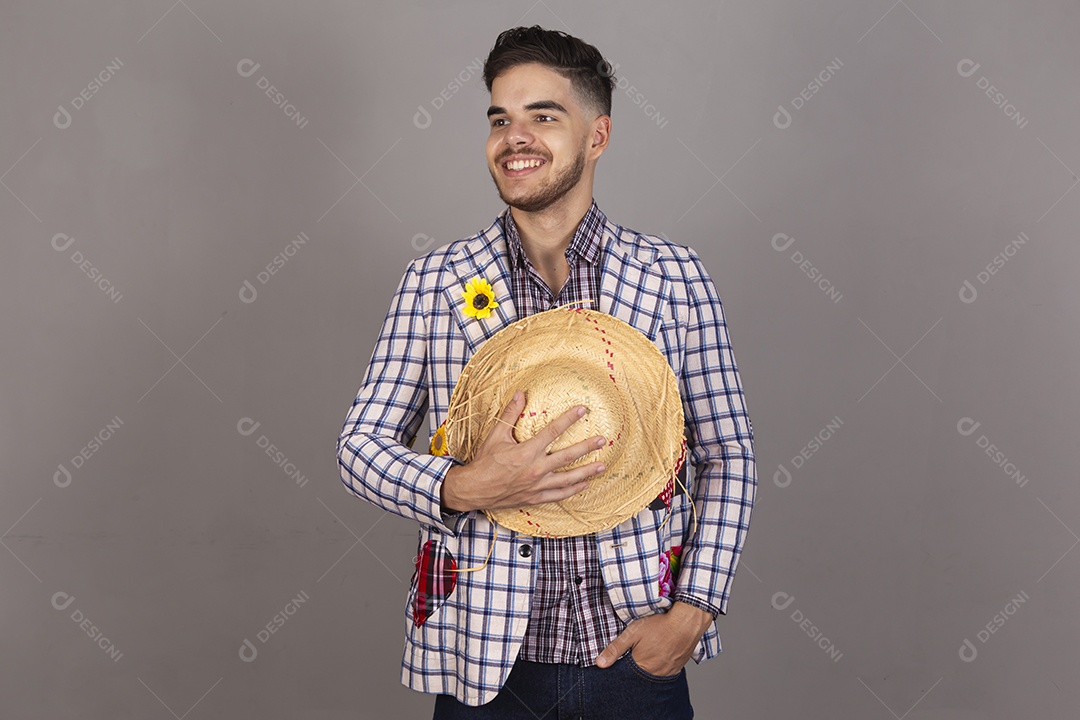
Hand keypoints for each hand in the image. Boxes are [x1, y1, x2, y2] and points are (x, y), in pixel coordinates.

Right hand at [440, 389, 607, 512]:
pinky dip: (574, 490)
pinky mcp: (536, 497)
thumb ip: (510, 414)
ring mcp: (538, 485)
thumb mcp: (496, 435)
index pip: (553, 431)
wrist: (475, 489)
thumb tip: (520, 393)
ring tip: (602, 465)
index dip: (569, 419)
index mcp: (527, 452)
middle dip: (587, 447)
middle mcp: (536, 469)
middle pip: (567, 456)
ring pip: (568, 478)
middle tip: (602, 440)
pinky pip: (559, 494)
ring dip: (587, 471)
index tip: (582, 410)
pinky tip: (585, 485)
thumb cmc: (485, 462)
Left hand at [595, 601, 712, 676]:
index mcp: (642, 667)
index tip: (622, 662)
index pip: (626, 677)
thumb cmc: (659, 626)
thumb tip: (600, 664)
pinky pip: (665, 673)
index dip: (622, 670)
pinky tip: (659, 656)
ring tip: (648, 655)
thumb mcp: (633, 633)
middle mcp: (655, 674)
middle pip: (640, 677)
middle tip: (637, 655)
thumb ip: (615, 649)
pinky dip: (660, 667)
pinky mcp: (678, 668)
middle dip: (635, 670)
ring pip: (653, 676)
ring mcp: (668, 672)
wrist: (686, 623)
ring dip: (648, 669)